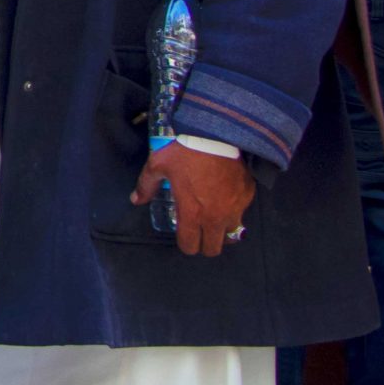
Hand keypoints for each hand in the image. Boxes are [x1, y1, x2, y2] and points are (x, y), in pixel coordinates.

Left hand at [134, 139, 255, 255]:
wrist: (216, 135)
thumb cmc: (184, 152)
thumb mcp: (158, 166)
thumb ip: (146, 186)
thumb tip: (136, 200)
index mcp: (192, 214)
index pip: (190, 246)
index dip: (185, 244)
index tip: (183, 237)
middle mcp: (215, 218)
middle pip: (213, 249)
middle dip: (204, 244)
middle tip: (199, 231)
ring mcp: (235, 209)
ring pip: (231, 234)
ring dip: (222, 231)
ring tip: (213, 218)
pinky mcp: (247, 197)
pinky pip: (241, 213)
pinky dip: (234, 211)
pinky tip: (225, 198)